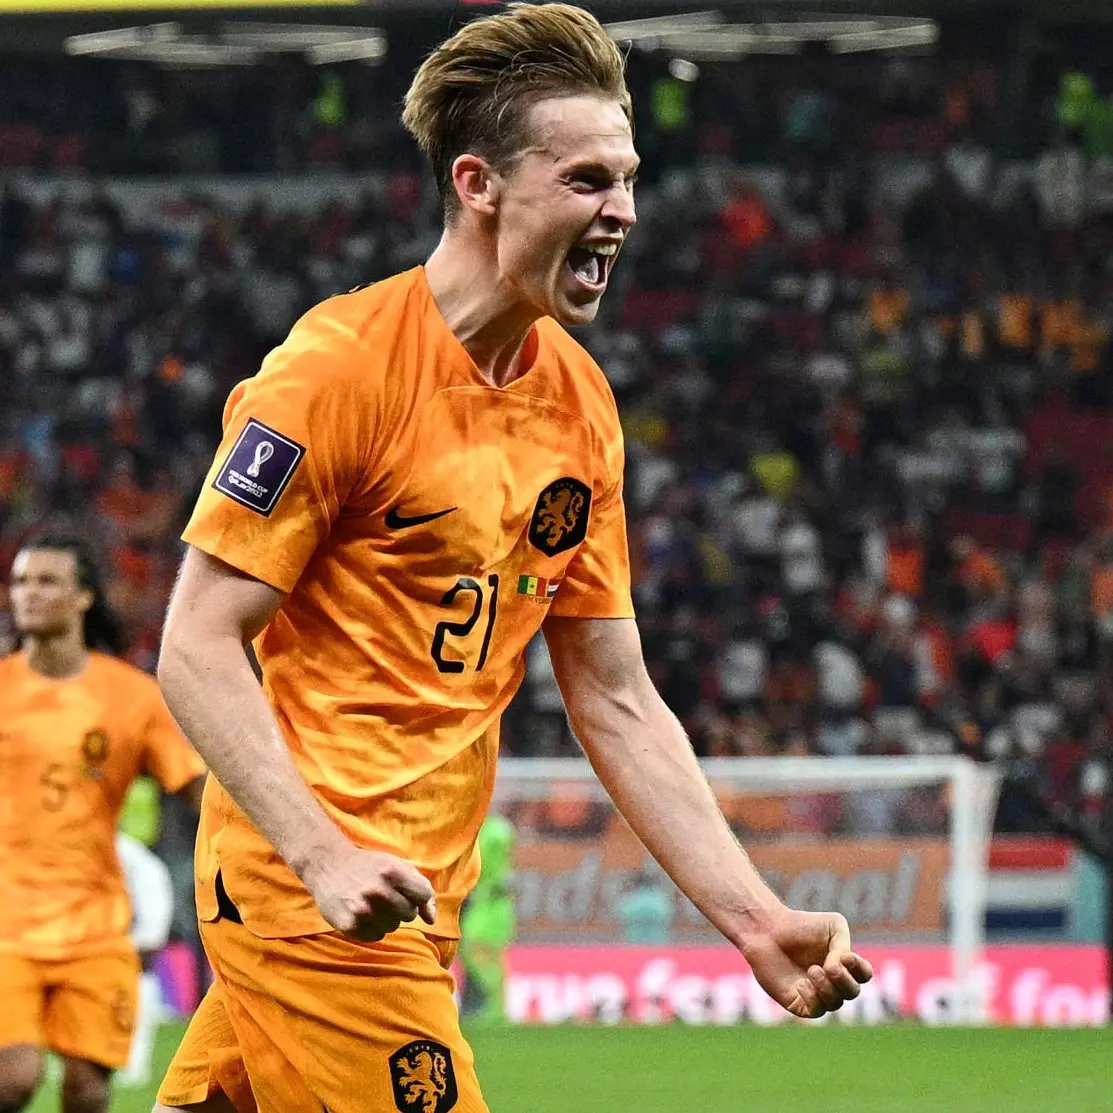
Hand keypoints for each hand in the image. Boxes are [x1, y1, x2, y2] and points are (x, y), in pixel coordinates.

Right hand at [301, 843, 436, 941]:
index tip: (406, 890)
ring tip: (372, 903)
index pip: (424, 895)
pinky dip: (372, 928)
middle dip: (402, 907)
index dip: (417, 895)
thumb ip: (421, 888)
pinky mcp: (349, 925)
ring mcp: (362, 909)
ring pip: (393, 927)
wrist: (328, 866)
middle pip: (409, 914)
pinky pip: (376, 936)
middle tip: (385, 895)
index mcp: (392, 871)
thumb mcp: (397, 866)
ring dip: (386, 918)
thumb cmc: (369, 866)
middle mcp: (378, 890)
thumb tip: (432, 920)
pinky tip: (362, 913)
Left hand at [740, 908, 872, 1018]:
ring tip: (812, 970)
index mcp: (843, 963)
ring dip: (827, 988)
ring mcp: (816, 993)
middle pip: (853, 993)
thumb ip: (844, 945)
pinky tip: (802, 983)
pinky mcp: (799, 1003)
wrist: (767, 930)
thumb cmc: (799, 925)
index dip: (859, 969)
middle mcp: (833, 981)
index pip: (864, 975)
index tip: (845, 956)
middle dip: (844, 981)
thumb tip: (838, 969)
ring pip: (835, 1003)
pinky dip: (813, 998)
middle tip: (829, 966)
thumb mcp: (832, 925)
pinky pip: (815, 1011)